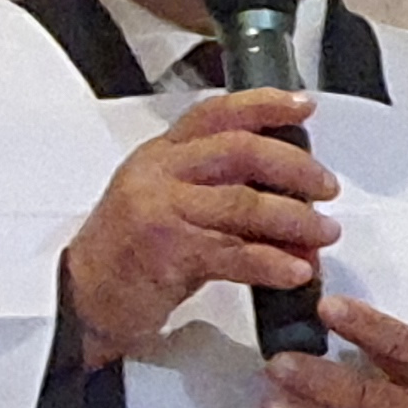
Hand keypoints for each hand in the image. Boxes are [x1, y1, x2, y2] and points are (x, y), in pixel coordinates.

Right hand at [58, 89, 339, 370]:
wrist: (80, 301)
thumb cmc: (128, 256)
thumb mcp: (169, 208)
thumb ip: (223, 198)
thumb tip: (296, 209)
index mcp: (161, 155)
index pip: (216, 113)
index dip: (264, 105)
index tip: (304, 108)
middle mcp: (160, 174)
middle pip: (241, 151)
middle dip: (294, 167)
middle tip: (327, 188)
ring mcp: (162, 211)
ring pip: (244, 203)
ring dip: (295, 219)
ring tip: (324, 234)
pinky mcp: (168, 253)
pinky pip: (234, 253)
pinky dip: (272, 262)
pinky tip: (297, 271)